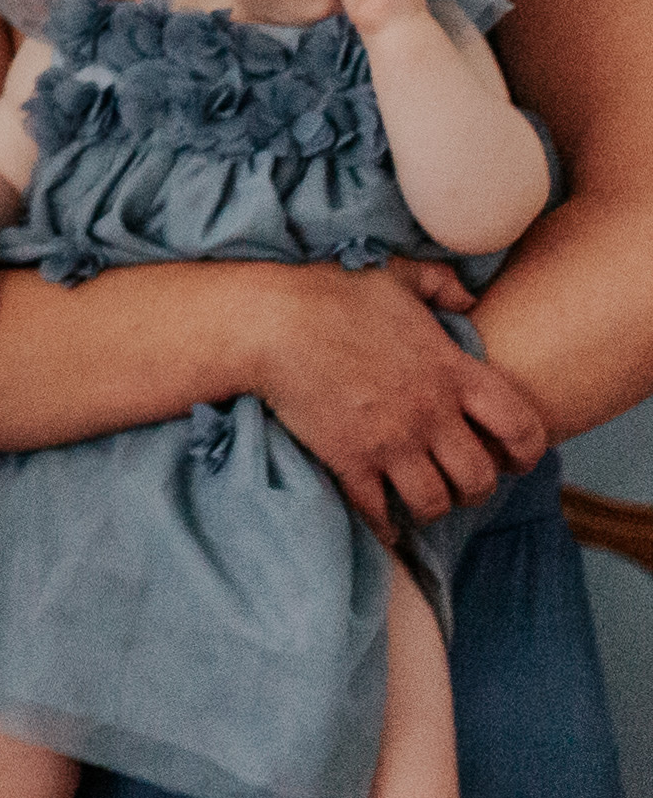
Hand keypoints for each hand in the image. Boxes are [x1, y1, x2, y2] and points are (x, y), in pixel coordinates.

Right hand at [253, 264, 542, 530]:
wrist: (270, 322)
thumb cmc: (330, 292)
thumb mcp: (397, 274)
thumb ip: (441, 283)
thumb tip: (467, 295)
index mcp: (453, 372)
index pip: (521, 427)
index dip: (527, 452)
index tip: (516, 460)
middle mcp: (432, 415)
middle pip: (479, 477)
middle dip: (476, 489)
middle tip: (462, 486)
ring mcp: (391, 442)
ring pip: (434, 501)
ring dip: (432, 507)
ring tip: (422, 503)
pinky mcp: (349, 460)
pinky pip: (378, 510)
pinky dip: (384, 523)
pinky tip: (383, 521)